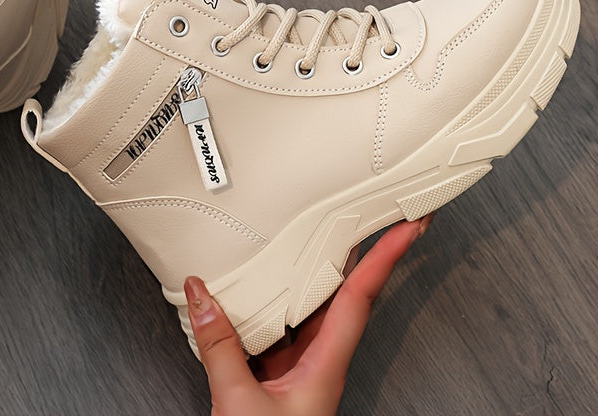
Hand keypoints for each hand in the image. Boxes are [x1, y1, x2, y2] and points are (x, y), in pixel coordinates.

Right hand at [185, 214, 433, 415]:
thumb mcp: (238, 401)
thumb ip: (219, 346)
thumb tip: (202, 295)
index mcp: (326, 365)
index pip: (361, 296)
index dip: (387, 257)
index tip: (410, 226)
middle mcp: (322, 360)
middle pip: (348, 292)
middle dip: (365, 253)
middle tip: (377, 215)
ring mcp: (304, 366)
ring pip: (317, 306)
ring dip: (323, 271)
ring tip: (327, 234)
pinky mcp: (283, 372)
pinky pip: (288, 322)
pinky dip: (282, 296)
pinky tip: (270, 283)